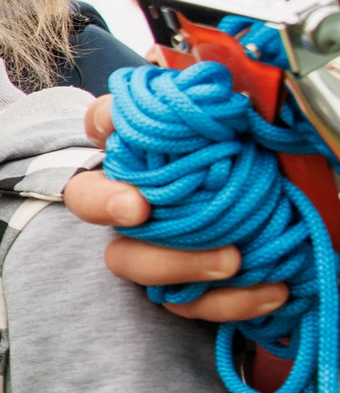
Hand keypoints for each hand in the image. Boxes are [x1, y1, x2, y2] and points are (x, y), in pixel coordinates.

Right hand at [65, 95, 286, 322]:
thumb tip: (214, 91)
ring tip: (234, 262)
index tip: (113, 137)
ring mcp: (152, 242)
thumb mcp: (254, 125)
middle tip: (142, 211)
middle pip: (90, 200)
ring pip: (128, 261)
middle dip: (109, 205)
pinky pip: (185, 301)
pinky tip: (272, 289)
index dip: (104, 125)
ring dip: (176, 263)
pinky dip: (229, 301)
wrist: (302, 216)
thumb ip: (225, 108)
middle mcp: (136, 193)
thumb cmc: (269, 162)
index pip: (104, 122)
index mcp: (148, 145)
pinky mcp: (183, 283)